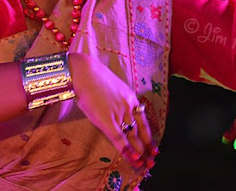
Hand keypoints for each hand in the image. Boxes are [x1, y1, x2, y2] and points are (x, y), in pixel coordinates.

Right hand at [68, 53, 157, 170]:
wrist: (83, 71)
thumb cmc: (91, 77)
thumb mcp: (110, 87)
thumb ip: (115, 100)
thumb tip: (112, 111)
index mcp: (130, 97)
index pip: (142, 120)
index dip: (148, 135)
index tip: (153, 145)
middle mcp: (128, 106)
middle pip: (140, 130)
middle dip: (147, 147)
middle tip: (153, 159)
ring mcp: (119, 113)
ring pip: (132, 136)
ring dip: (139, 152)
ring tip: (145, 164)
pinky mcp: (107, 120)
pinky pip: (119, 139)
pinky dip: (127, 150)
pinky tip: (134, 159)